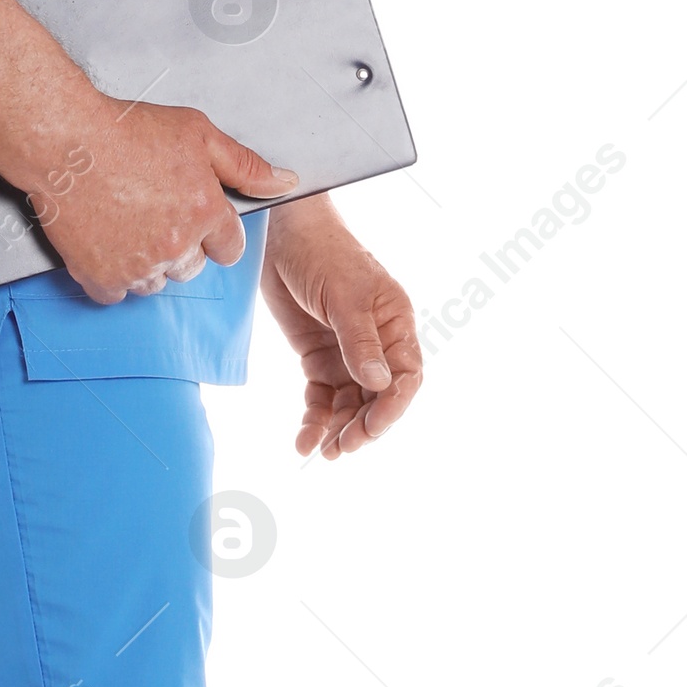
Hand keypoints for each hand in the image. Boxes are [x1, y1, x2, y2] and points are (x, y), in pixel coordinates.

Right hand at [31, 98, 296, 305]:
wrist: (61, 138)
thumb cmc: (123, 129)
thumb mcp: (196, 132)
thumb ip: (245, 164)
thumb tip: (285, 182)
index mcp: (206, 211)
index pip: (228, 248)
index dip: (211, 232)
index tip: (189, 216)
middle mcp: (176, 244)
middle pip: (192, 267)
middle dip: (178, 245)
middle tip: (149, 209)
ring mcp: (138, 265)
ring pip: (155, 283)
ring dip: (145, 262)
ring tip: (123, 221)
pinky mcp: (102, 277)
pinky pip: (117, 295)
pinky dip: (110, 275)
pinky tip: (103, 241)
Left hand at [260, 199, 422, 457]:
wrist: (282, 233)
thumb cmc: (322, 253)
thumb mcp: (345, 296)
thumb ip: (360, 341)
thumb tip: (378, 384)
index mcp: (395, 324)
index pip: (405, 377)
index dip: (392, 407)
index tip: (371, 430)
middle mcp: (376, 343)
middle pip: (378, 397)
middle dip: (362, 426)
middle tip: (342, 449)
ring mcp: (346, 352)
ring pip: (350, 403)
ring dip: (338, 429)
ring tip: (323, 453)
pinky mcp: (318, 356)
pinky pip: (322, 396)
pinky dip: (315, 418)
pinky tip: (304, 441)